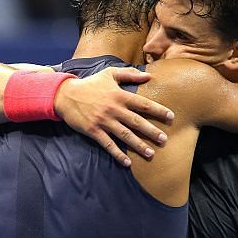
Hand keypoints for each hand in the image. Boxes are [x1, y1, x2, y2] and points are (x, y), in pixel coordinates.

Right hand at [54, 67, 173, 165]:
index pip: (143, 104)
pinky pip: (108, 144)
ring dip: (138, 145)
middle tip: (164, 140)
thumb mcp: (110, 74)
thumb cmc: (91, 84)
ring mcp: (104, 121)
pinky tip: (127, 163)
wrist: (66, 95)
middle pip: (137, 122)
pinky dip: (118, 154)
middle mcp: (114, 109)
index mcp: (120, 95)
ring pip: (125, 135)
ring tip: (151, 153)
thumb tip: (149, 76)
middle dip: (152, 131)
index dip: (158, 110)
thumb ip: (130, 74)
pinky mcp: (94, 131)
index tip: (171, 117)